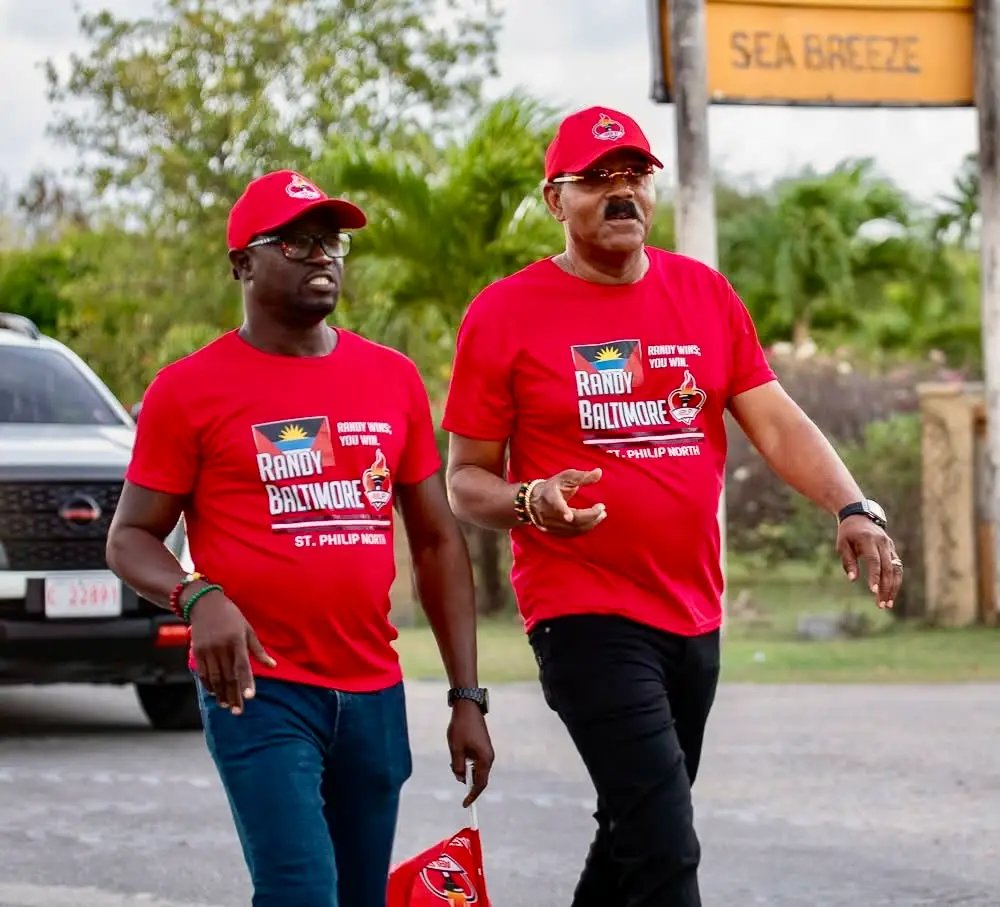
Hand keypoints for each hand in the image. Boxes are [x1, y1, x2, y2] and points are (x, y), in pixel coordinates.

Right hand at [189, 589, 276, 714]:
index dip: (246, 683)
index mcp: (237, 641)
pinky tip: (214, 693)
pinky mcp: (197, 652)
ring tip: (227, 706)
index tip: (250, 697)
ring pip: (215, 678)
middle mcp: (221, 647)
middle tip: (238, 711)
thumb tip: (273, 666)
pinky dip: (208, 685)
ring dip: (221, 694)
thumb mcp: (248, 629)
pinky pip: (202, 673)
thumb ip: (258, 650)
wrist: (204, 603)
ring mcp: (207, 650)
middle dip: (233, 695)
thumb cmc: (231, 615)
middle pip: (228, 676)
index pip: (242, 666)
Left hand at [447, 700, 493, 806]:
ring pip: (476, 769)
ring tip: (453, 759)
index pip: (480, 784)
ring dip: (465, 770)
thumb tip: (459, 779)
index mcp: (484, 759)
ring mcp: (486, 751)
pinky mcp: (483, 746)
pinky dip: (467, 763)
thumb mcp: (456, 749)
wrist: (467, 707)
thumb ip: (457, 767)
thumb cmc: (461, 728)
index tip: (465, 804)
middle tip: (453, 771)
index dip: (472, 795)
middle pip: (479, 778)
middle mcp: (489, 757)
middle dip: (466, 780)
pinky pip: (476, 761)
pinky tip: (457, 754)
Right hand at [528, 468, 606, 535]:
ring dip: (590, 523)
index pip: (555, 504)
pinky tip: (592, 522)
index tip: (570, 516)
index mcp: (549, 496)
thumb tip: (599, 472)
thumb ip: (583, 476)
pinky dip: (584, 529)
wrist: (533, 500)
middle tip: (602, 509)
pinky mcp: (553, 532)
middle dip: (590, 516)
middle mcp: (548, 513)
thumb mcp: (566, 477)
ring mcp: (550, 525)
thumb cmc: (553, 486)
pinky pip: (572, 534)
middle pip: (571, 520)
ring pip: (573, 529)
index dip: (562, 511)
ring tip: (601, 515)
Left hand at [836, 516, 902, 609]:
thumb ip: (848, 561)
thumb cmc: (848, 533)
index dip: (875, 576)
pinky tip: (891, 594)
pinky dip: (895, 581)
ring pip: (896, 570)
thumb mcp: (842, 544)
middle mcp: (882, 543)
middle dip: (886, 587)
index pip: (874, 560)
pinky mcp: (893, 550)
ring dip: (893, 588)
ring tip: (887, 604)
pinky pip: (897, 568)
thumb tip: (853, 579)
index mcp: (868, 540)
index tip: (874, 591)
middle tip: (881, 604)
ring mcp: (890, 546)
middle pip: (888, 568)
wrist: (860, 516)